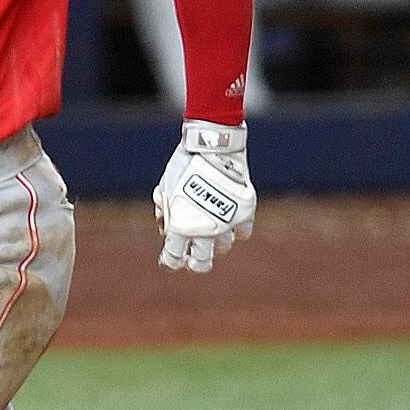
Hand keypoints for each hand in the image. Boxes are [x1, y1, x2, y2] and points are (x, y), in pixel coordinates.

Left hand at [153, 120, 255, 273]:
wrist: (212, 145)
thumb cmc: (184, 164)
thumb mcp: (165, 187)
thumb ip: (165, 210)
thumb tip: (167, 227)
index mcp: (181, 226)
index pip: (174, 257)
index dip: (170, 261)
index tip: (169, 260)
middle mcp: (204, 230)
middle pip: (201, 262)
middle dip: (195, 264)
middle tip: (193, 260)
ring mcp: (226, 223)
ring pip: (223, 247)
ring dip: (215, 243)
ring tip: (211, 233)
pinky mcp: (244, 212)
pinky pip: (243, 232)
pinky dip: (236, 230)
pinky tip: (230, 223)